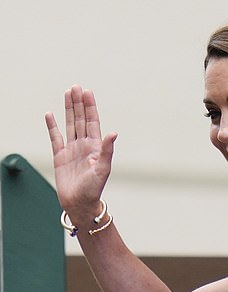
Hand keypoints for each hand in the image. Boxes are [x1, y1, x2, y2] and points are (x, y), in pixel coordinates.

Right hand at [45, 85, 116, 217]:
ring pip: (69, 125)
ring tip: (67, 94)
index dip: (90, 107)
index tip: (87, 92)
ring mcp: (71, 150)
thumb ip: (107, 150)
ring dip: (68, 110)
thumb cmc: (93, 190)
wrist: (80, 204)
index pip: (92, 122)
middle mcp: (84, 146)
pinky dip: (52, 126)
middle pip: (80, 119)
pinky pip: (55, 137)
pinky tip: (50, 115)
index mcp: (95, 148)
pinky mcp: (60, 156)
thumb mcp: (103, 169)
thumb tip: (114, 133)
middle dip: (78, 103)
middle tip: (76, 87)